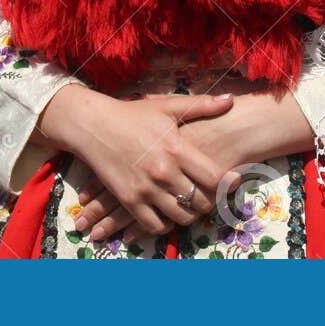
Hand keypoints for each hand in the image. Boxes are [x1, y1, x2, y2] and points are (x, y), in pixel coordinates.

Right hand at [72, 91, 313, 243]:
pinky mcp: (129, 201)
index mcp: (176, 148)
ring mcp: (145, 189)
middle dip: (210, 201)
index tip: (232, 183)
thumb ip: (201, 106)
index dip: (227, 184)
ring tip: (191, 205)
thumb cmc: (133, 114)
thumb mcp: (167, 106)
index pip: (214, 178)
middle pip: (200, 202)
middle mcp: (163, 172)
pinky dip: (166, 224)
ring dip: (189, 214)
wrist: (93, 126)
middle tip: (211, 197)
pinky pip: (155, 225)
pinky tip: (168, 213)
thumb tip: (231, 100)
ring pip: (180, 217)